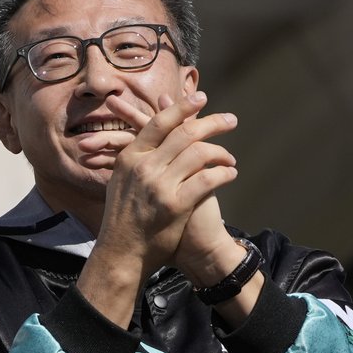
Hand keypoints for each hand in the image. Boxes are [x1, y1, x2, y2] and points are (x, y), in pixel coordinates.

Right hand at [97, 91, 238, 277]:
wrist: (121, 253)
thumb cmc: (124, 218)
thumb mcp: (122, 181)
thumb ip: (138, 155)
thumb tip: (149, 131)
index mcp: (130, 158)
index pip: (159, 122)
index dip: (183, 108)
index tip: (201, 99)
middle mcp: (144, 167)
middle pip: (185, 134)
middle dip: (213, 123)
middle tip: (230, 121)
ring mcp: (159, 186)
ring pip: (199, 153)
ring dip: (221, 152)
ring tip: (229, 158)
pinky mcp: (175, 205)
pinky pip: (208, 179)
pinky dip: (224, 173)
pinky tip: (230, 174)